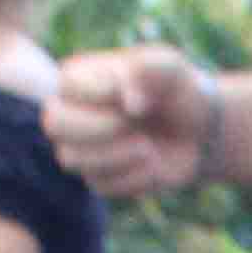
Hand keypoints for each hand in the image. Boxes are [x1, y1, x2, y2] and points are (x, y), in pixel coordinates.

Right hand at [43, 47, 215, 200]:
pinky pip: (101, 185)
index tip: (135, 98)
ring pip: (70, 159)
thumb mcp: (172, 67)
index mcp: (84, 77)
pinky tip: (154, 165)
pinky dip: (132, 178)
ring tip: (148, 148)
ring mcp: (84, 148)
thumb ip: (151, 67)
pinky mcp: (101, 178)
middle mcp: (74, 112)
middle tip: (131, 124)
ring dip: (114, 156)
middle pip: (54, 124)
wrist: (197, 131)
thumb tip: (129, 102)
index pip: (67, 84)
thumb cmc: (177, 90)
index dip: (100, 93)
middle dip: (95, 128)